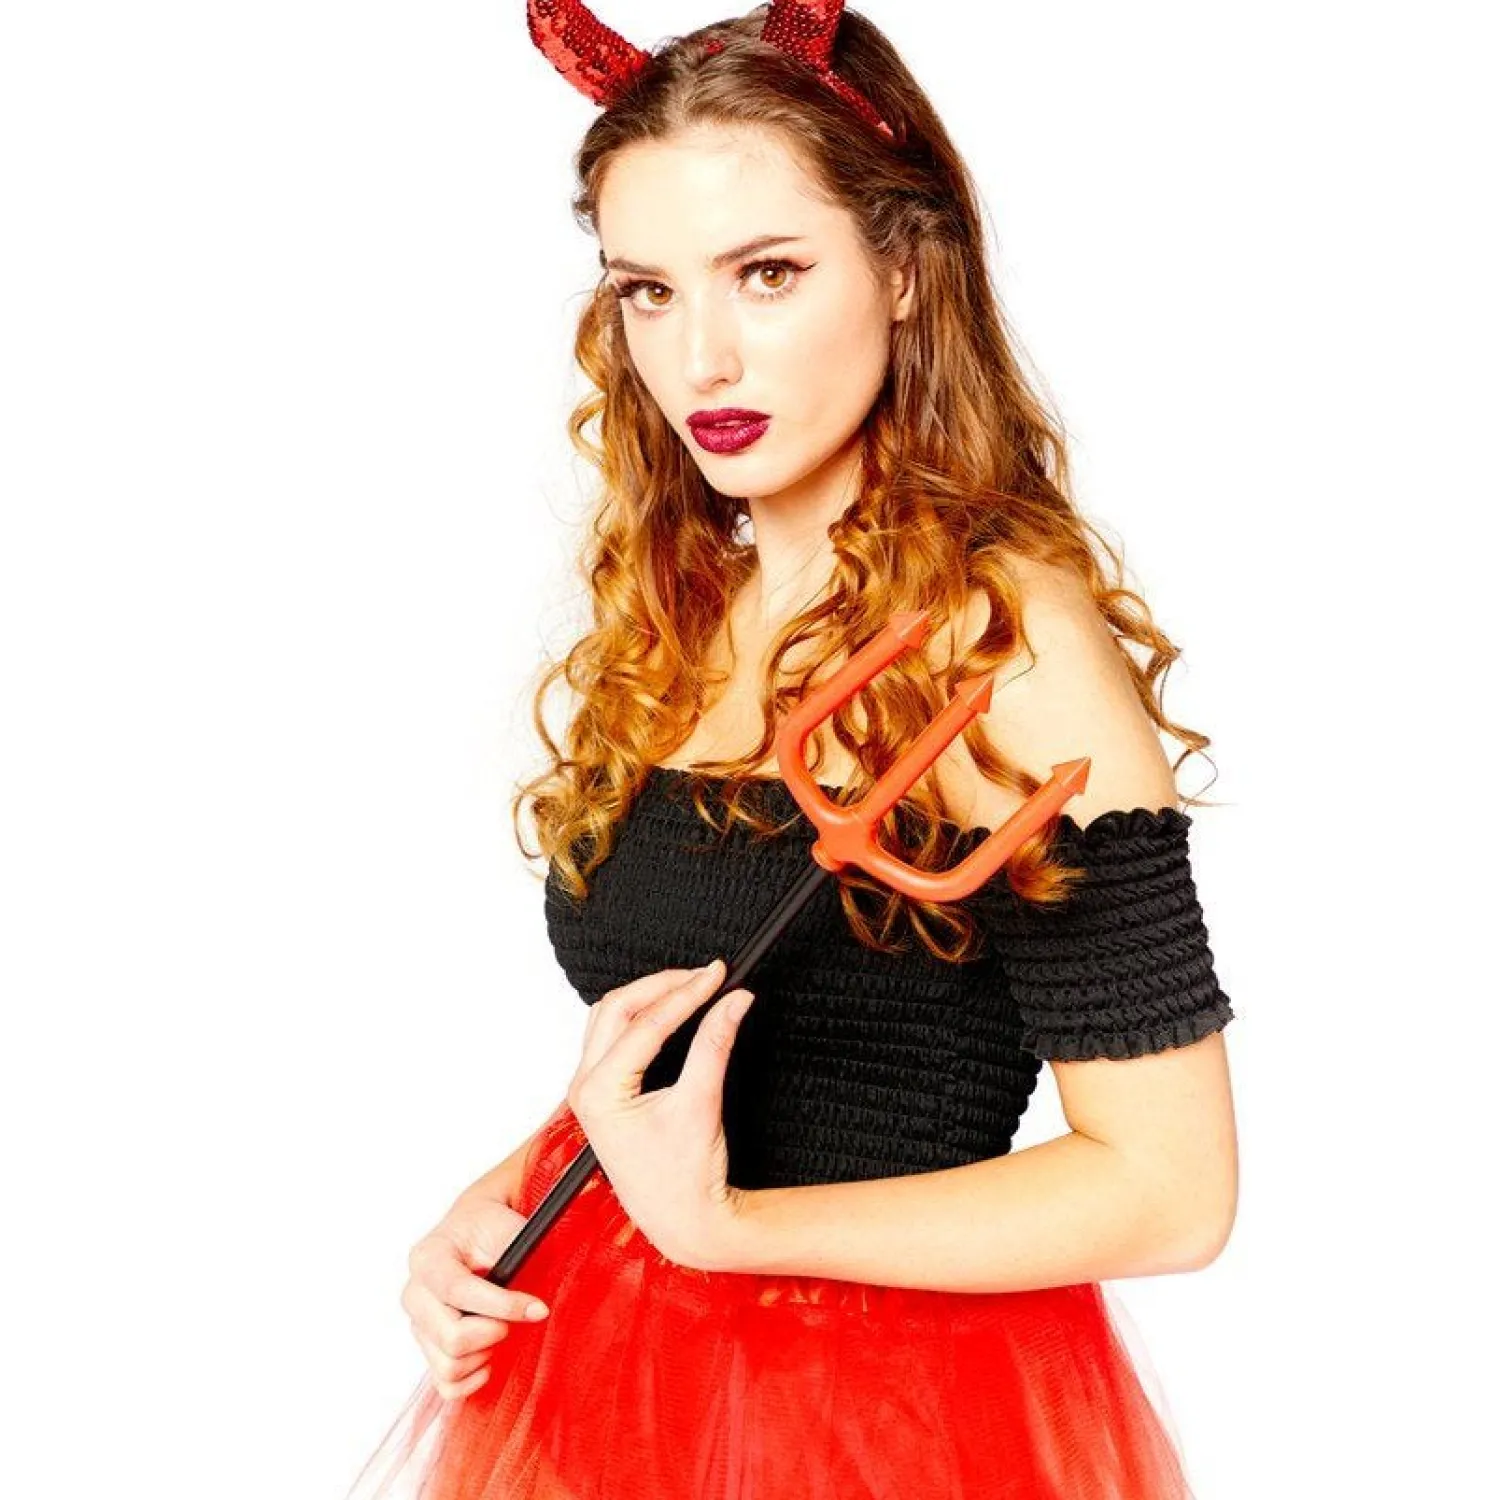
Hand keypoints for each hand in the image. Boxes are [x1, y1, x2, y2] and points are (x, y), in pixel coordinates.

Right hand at [402, 1192, 551, 1400]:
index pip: (457, 1290)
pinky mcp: (427, 1350)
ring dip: (485, 1352)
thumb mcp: (507, 1228)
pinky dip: (473, 1378)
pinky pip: (446, 1385)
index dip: (502, 1305)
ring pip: (450, 1365)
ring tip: (501, 1327)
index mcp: (428, 1257)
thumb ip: (519, 1258)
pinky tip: (490, 1354)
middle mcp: (415, 1294)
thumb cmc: (491, 1228)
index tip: (537, 1309)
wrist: (475, 1231)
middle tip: (516, 1317)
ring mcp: (418, 1325)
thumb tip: (536, 1303)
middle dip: (494, 1331)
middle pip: (451, 1337)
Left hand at [566, 958, 754, 1271]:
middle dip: (663, 985)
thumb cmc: (684, 1180)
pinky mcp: (604, 1096)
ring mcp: (590, 1091)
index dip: (686, 991)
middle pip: (617, 1009)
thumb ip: (716, 1043)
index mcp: (599, 1092)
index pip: (646, 1022)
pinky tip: (672, 1012)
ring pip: (610, 1019)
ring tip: (692, 986)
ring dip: (649, 997)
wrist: (682, 1225)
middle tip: (706, 975)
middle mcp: (585, 1088)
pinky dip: (642, 1018)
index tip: (718, 973)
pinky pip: (614, 1039)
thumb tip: (734, 1000)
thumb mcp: (702, 1103)